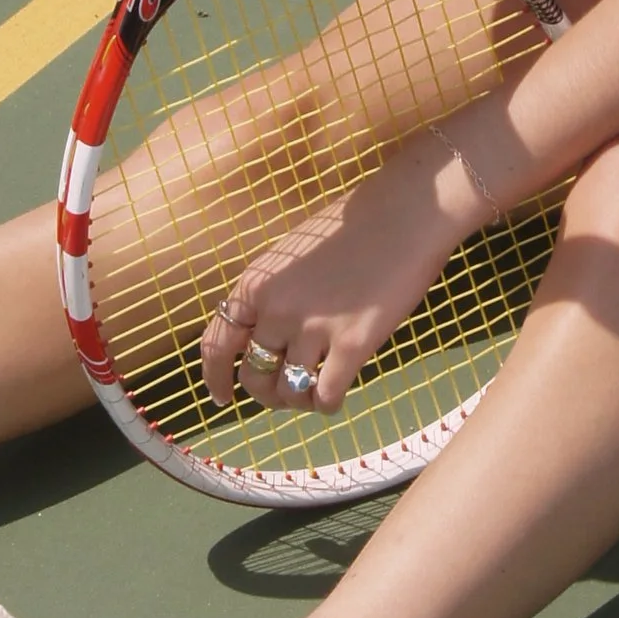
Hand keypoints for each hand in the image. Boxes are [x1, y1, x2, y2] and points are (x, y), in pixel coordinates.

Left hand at [200, 144, 475, 415]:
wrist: (403, 214)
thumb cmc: (351, 227)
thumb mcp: (292, 259)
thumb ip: (275, 296)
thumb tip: (269, 338)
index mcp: (255, 284)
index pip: (217, 345)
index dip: (215, 377)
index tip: (222, 397)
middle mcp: (275, 310)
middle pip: (254, 375)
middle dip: (266, 393)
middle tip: (287, 393)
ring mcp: (312, 328)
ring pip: (288, 392)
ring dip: (299, 401)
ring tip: (315, 390)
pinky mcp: (351, 344)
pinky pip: (326, 396)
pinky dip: (327, 403)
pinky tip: (336, 395)